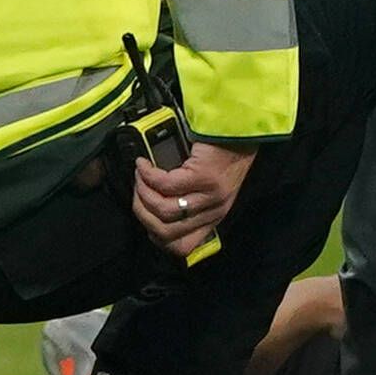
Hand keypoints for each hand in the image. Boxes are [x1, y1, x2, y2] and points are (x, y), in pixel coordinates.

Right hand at [133, 139, 251, 259]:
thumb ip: (188, 200)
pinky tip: (144, 165)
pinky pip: (166, 184)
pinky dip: (148, 176)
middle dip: (142, 213)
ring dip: (143, 193)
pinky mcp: (203, 175)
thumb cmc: (222, 153)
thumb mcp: (209, 187)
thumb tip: (152, 204)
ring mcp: (209, 195)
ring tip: (139, 177)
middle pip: (165, 232)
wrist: (239, 128)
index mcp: (213, 217)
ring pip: (163, 210)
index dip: (156, 236)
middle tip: (136, 192)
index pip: (182, 247)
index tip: (144, 216)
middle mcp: (213, 211)